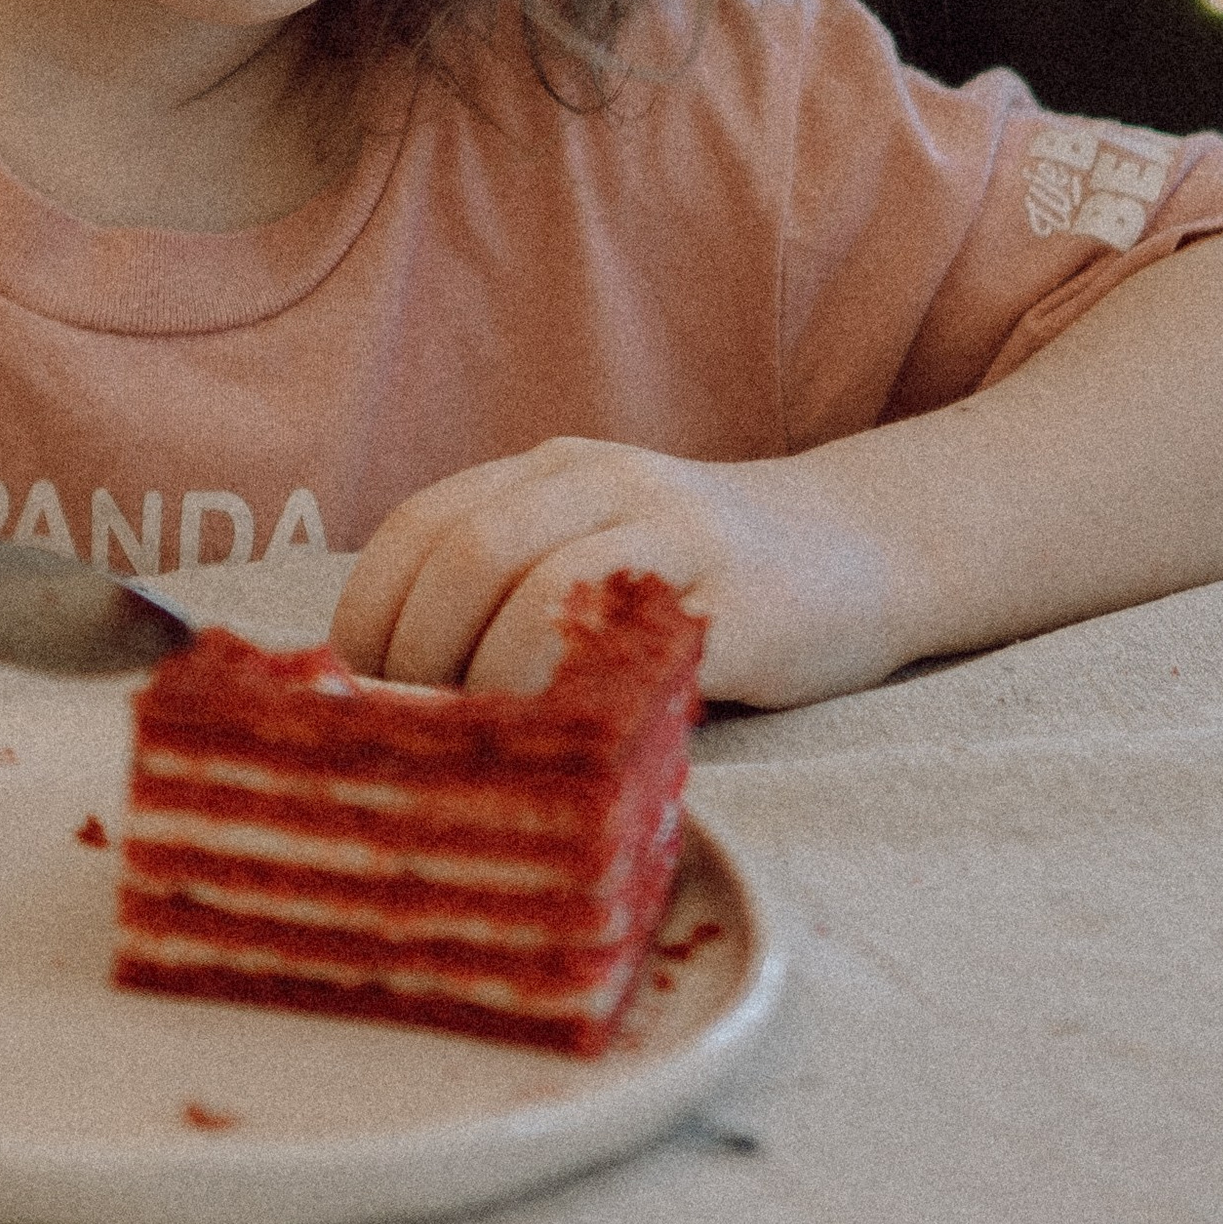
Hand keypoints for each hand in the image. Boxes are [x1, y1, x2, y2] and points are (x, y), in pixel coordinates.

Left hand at [329, 437, 898, 708]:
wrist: (864, 547)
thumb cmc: (701, 572)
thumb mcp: (598, 542)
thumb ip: (513, 582)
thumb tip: (389, 693)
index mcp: (554, 471)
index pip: (422, 525)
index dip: (370, 614)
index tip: (357, 696)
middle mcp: (608, 484)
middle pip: (470, 554)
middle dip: (420, 656)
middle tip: (417, 738)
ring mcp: (680, 538)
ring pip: (545, 593)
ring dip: (492, 686)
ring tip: (486, 752)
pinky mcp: (745, 608)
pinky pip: (644, 651)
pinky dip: (585, 702)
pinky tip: (571, 749)